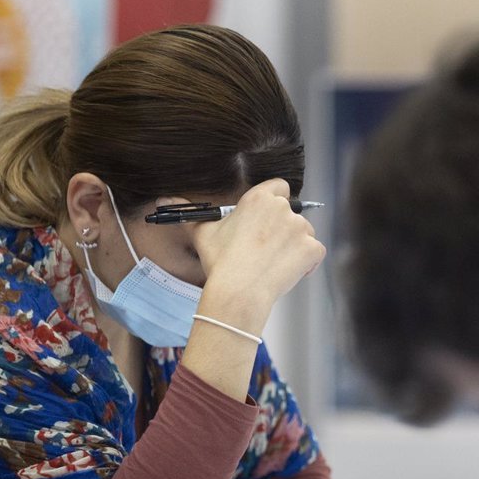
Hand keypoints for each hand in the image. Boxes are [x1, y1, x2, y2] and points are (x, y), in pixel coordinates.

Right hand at [191, 178, 325, 320]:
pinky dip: (307, 263)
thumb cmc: (220, 262)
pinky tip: (288, 273)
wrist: (238, 291)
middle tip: (265, 251)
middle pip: (293, 213)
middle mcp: (282, 208)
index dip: (276, 202)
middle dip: (283, 230)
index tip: (268, 220)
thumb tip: (163, 199)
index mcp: (259, 198)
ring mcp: (300, 228)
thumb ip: (190, 213)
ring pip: (305, 233)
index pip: (280, 187)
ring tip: (273, 264)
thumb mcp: (202, 233)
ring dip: (295, 246)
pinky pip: (315, 253)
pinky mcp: (311, 248)